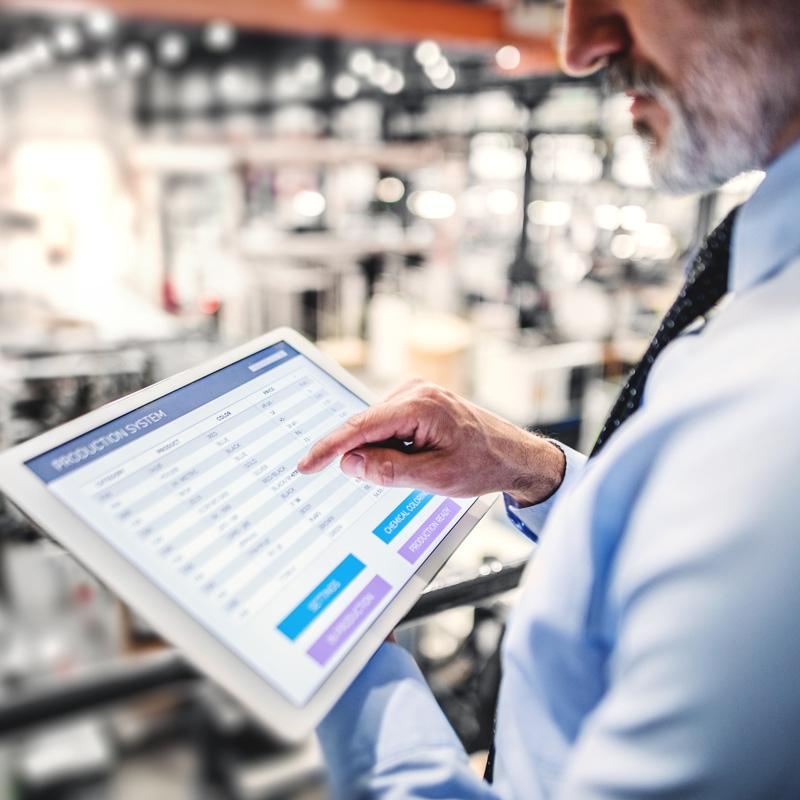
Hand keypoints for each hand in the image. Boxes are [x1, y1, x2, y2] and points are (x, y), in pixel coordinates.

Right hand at [298, 380, 565, 505]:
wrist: (514, 454)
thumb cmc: (483, 464)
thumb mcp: (435, 478)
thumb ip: (388, 470)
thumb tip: (348, 463)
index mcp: (420, 405)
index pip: (360, 427)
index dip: (329, 448)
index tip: (305, 466)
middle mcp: (415, 390)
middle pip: (367, 428)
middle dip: (369, 457)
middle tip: (410, 475)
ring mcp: (416, 393)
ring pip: (376, 430)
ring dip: (385, 453)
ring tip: (425, 464)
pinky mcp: (417, 401)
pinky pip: (388, 427)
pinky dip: (394, 446)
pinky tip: (421, 456)